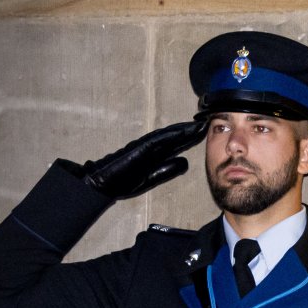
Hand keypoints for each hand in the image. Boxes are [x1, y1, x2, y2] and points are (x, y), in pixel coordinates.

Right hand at [79, 120, 207, 199]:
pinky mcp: (136, 150)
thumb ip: (167, 170)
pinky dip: (168, 137)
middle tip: (206, 123)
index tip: (205, 133)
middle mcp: (149, 147)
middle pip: (173, 137)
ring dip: (182, 130)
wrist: (102, 184)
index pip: (175, 145)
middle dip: (189, 130)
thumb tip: (185, 162)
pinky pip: (154, 142)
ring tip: (197, 125)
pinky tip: (179, 132)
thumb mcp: (151, 178)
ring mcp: (143, 147)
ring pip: (166, 136)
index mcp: (154, 155)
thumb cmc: (123, 181)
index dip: (190, 138)